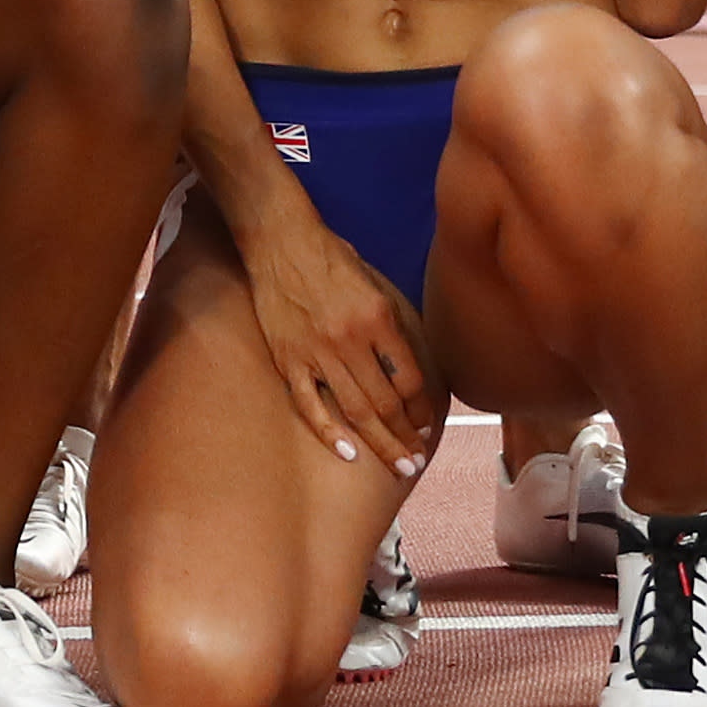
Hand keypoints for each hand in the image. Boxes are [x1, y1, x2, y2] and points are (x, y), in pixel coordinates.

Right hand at [244, 210, 439, 475]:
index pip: (409, 378)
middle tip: (416, 462)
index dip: (421, 408)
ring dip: (380, 443)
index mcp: (378, 318)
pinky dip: (329, 432)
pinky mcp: (288, 359)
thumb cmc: (332, 259)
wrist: (280, 241)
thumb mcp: (376, 285)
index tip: (426, 425)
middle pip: (386, 403)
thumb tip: (408, 370)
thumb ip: (392, 328)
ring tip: (397, 465)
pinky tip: (348, 453)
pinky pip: (309, 404)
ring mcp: (317, 352)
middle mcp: (351, 339)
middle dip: (405, 438)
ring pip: (354, 410)